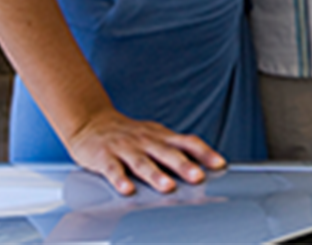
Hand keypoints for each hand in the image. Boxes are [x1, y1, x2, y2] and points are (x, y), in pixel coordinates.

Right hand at [64, 109, 226, 195]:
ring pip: (142, 162)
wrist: (91, 122)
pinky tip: (127, 190)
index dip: (204, 152)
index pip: (187, 142)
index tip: (220, 164)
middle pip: (167, 153)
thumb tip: (203, 165)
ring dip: (156, 175)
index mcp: (161, 136)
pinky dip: (120, 180)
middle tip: (198, 177)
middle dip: (184, 165)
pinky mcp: (104, 157)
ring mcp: (125, 148)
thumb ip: (175, 149)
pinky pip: (113, 169)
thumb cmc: (129, 134)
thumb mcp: (155, 136)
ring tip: (168, 187)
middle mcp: (145, 141)